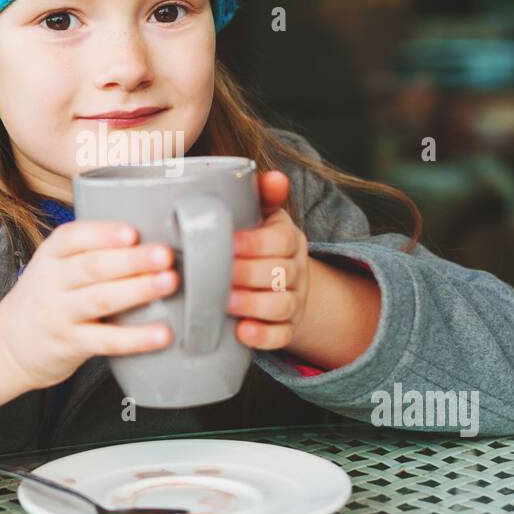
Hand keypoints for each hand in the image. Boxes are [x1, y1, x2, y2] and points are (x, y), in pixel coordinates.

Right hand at [0, 221, 177, 390]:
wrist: (8, 346)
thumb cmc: (45, 299)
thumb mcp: (54, 267)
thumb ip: (89, 252)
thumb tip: (150, 239)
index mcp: (50, 255)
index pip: (72, 237)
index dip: (103, 234)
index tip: (132, 232)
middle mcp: (52, 282)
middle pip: (92, 267)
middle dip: (131, 259)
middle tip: (165, 254)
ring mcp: (60, 315)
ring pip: (101, 300)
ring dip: (138, 290)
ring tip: (169, 282)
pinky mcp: (71, 345)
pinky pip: (107, 341)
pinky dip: (136, 338)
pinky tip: (162, 333)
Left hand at [228, 170, 309, 349]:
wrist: (281, 282)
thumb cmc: (258, 243)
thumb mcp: (262, 216)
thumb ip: (262, 195)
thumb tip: (274, 177)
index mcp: (289, 239)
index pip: (281, 240)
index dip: (256, 243)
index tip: (229, 243)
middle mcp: (296, 270)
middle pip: (280, 273)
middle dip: (248, 275)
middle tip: (217, 275)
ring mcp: (295, 301)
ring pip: (282, 305)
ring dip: (253, 305)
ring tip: (225, 303)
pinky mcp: (288, 328)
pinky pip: (282, 336)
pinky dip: (263, 337)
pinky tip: (242, 333)